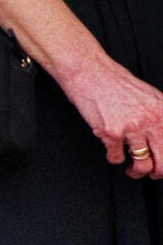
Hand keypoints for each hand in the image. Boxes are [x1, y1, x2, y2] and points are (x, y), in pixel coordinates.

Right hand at [58, 52, 162, 177]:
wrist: (89, 72)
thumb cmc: (115, 83)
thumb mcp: (149, 96)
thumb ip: (160, 117)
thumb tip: (162, 139)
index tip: (162, 164)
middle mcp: (151, 120)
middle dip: (157, 172)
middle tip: (152, 172)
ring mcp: (130, 127)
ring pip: (142, 165)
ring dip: (136, 171)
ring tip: (131, 169)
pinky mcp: (110, 132)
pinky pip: (115, 158)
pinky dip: (114, 157)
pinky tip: (113, 150)